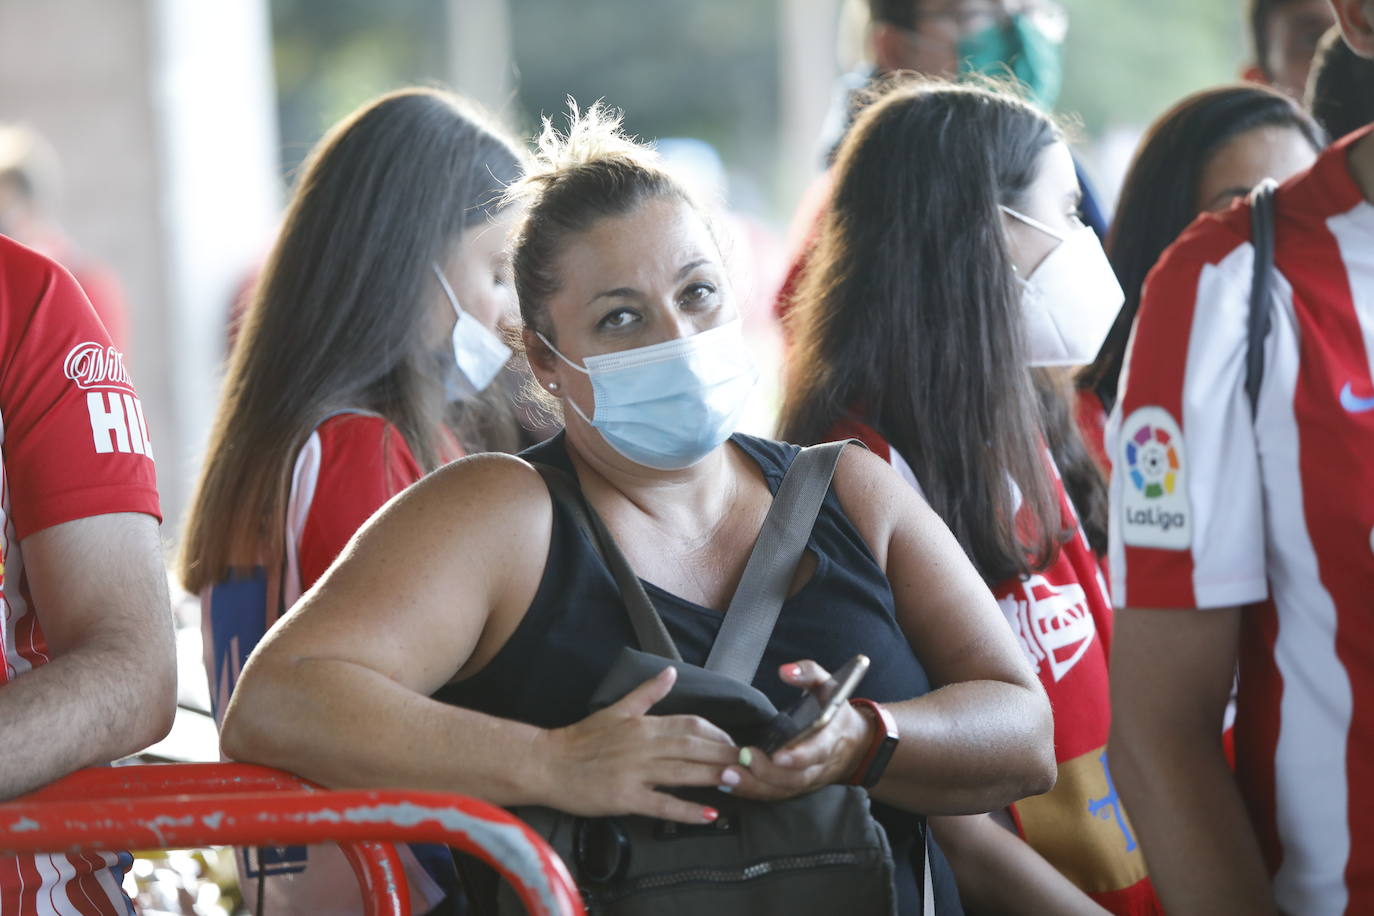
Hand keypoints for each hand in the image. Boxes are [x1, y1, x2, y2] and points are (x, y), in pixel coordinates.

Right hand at [535, 666, 738, 823]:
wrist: (547, 764)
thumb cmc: (582, 738)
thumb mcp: (616, 709)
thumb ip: (646, 693)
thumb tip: (671, 672)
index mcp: (643, 724)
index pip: (691, 724)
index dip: (717, 733)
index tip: (733, 742)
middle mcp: (644, 746)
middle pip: (694, 748)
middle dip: (725, 755)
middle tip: (749, 763)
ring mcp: (636, 773)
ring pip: (684, 773)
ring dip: (714, 777)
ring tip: (738, 782)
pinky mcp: (626, 798)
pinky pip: (663, 806)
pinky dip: (688, 811)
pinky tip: (710, 814)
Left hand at [725, 660, 873, 800]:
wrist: (857, 744)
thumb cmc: (836, 710)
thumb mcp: (829, 685)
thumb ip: (808, 673)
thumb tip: (785, 671)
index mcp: (831, 738)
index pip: (818, 751)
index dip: (799, 756)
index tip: (778, 755)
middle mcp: (820, 765)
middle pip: (796, 777)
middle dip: (768, 772)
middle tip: (743, 759)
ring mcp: (808, 780)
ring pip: (783, 790)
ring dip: (755, 786)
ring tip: (728, 776)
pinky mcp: (796, 788)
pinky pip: (775, 795)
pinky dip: (753, 792)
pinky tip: (730, 784)